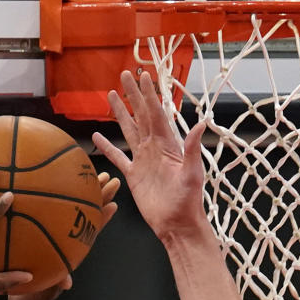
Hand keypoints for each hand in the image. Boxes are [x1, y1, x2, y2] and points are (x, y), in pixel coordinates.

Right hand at [4, 170, 122, 299]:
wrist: (22, 291)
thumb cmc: (37, 289)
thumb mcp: (48, 285)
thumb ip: (58, 281)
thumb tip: (68, 284)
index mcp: (72, 246)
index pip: (91, 229)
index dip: (103, 218)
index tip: (114, 205)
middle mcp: (68, 234)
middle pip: (89, 211)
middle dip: (102, 195)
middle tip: (113, 179)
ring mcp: (58, 227)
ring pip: (76, 203)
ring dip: (88, 188)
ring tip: (97, 171)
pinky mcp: (42, 224)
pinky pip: (52, 204)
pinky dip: (57, 190)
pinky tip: (55, 174)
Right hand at [92, 71, 205, 241]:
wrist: (177, 225)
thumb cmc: (188, 201)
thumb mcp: (193, 173)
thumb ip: (193, 148)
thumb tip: (202, 124)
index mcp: (168, 145)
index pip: (156, 114)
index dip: (149, 95)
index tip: (144, 76)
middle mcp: (154, 149)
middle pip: (141, 116)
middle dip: (133, 95)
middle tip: (125, 75)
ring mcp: (143, 161)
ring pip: (129, 131)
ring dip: (120, 114)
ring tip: (111, 96)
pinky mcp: (133, 176)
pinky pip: (118, 158)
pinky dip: (108, 148)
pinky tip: (97, 137)